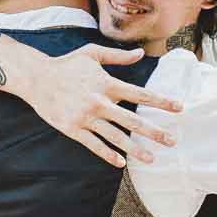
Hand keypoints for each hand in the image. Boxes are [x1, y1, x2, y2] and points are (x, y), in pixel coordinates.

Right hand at [25, 45, 184, 166]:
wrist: (37, 78)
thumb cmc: (66, 64)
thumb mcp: (92, 54)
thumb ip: (118, 56)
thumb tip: (141, 53)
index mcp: (106, 83)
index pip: (140, 94)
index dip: (161, 101)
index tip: (179, 108)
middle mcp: (99, 102)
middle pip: (132, 120)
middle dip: (154, 132)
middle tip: (173, 141)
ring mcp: (86, 117)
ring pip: (115, 136)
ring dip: (135, 149)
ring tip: (152, 159)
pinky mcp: (73, 129)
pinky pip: (93, 145)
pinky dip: (107, 154)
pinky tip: (121, 163)